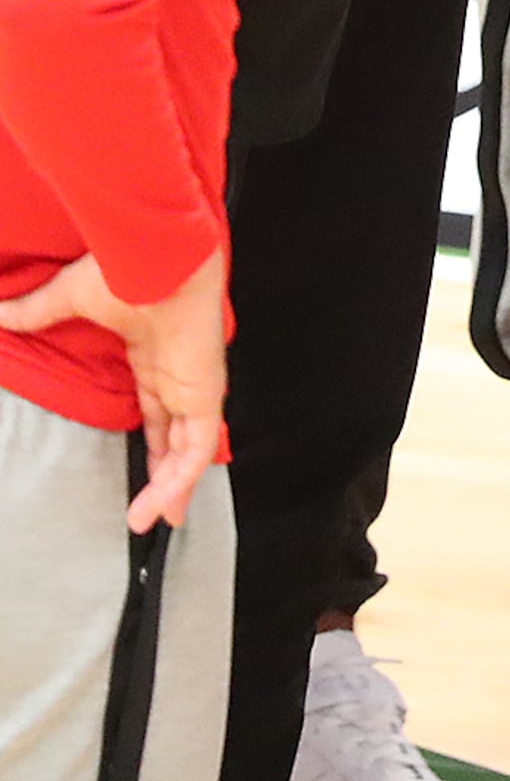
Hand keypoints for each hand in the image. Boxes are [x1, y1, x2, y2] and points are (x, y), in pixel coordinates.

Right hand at [0, 249, 226, 529]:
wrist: (159, 257)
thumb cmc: (125, 270)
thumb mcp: (68, 301)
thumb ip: (34, 313)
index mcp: (157, 358)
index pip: (162, 412)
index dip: (156, 443)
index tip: (147, 470)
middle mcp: (180, 377)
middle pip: (179, 438)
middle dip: (168, 475)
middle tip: (154, 512)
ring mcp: (195, 386)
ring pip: (190, 450)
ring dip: (172, 488)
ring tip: (152, 522)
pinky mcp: (204, 392)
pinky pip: (196, 448)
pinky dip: (181, 479)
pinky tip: (164, 507)